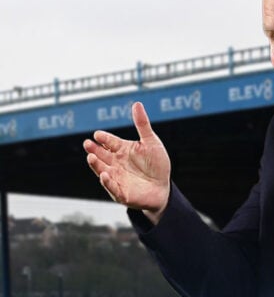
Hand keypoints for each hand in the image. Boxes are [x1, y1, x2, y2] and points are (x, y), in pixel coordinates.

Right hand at [83, 102, 170, 223]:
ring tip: (91, 157)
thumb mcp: (151, 142)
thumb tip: (137, 103)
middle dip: (94, 150)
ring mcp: (116, 178)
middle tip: (87, 143)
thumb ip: (142, 124)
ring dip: (96, 164)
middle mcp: (116, 163)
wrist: (164, 188)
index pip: (110, 142)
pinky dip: (107, 182)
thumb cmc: (157, 165)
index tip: (98, 134)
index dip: (104, 138)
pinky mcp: (121, 192)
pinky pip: (112, 188)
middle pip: (101, 155)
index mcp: (122, 150)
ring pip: (102, 170)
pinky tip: (104, 175)